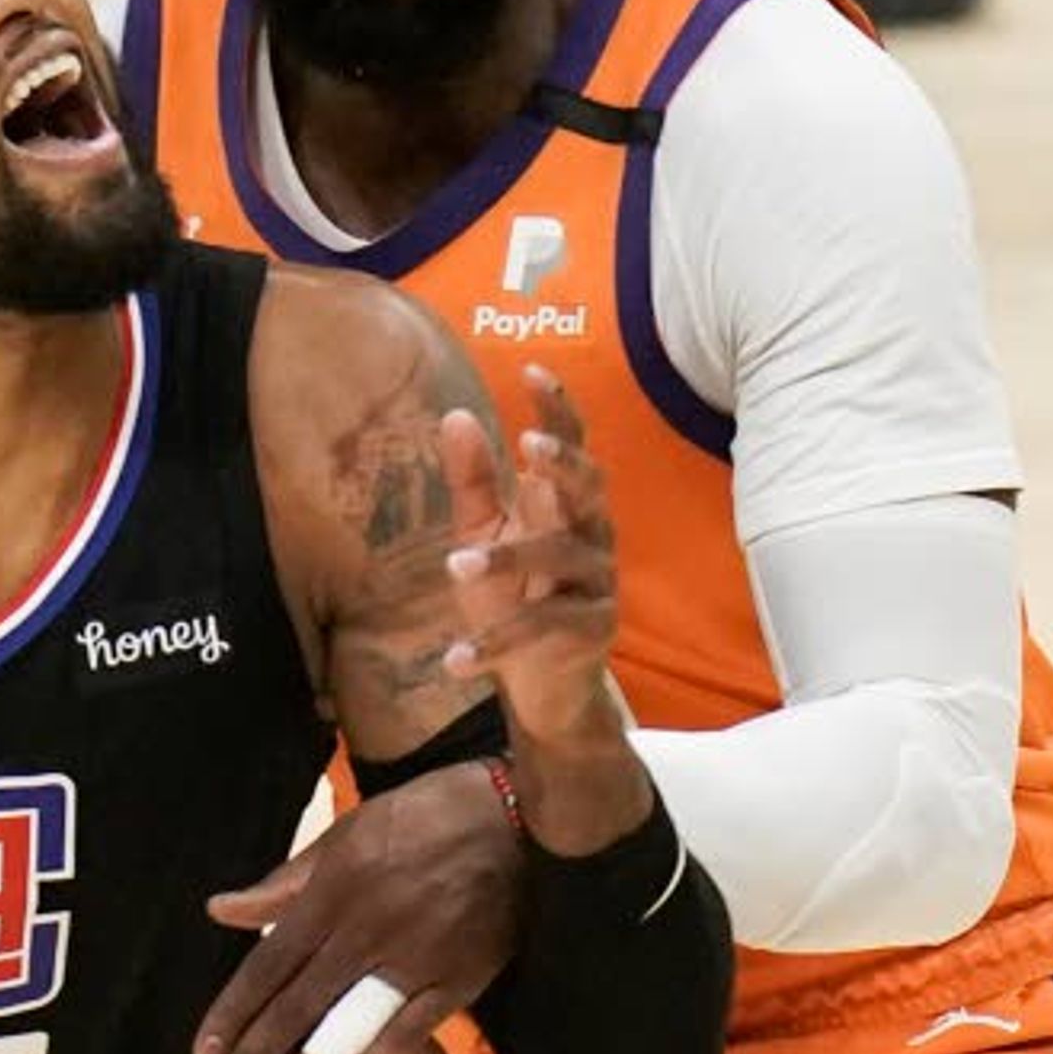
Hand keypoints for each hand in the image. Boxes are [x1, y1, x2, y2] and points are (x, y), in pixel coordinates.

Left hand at [192, 762, 522, 1053]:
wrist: (510, 816)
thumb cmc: (420, 819)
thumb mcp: (344, 837)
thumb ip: (283, 884)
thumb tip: (219, 909)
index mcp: (331, 894)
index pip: (268, 965)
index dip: (233, 1012)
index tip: (203, 1052)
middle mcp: (363, 931)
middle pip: (296, 1006)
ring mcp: (411, 959)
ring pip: (344, 1029)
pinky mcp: (455, 979)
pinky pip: (407, 1032)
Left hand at [438, 367, 619, 741]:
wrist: (540, 683)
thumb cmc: (513, 596)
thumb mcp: (483, 535)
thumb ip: (473, 482)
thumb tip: (454, 415)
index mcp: (563, 504)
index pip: (569, 446)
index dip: (558, 408)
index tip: (532, 370)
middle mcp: (590, 534)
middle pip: (590, 486)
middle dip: (564, 462)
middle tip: (529, 445)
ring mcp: (597, 582)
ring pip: (560, 557)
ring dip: (507, 560)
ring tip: (454, 567)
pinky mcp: (593, 630)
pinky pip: (544, 630)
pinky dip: (496, 645)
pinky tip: (455, 660)